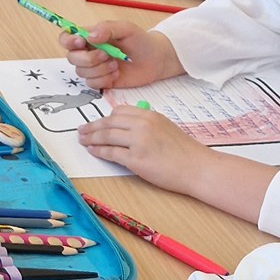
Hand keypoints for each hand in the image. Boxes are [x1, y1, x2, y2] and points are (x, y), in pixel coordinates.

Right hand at [59, 19, 180, 90]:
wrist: (156, 60)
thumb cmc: (141, 41)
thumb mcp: (126, 28)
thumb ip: (107, 28)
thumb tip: (89, 36)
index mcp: (90, 36)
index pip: (67, 37)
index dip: (68, 41)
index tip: (81, 42)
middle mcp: (89, 51)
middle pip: (72, 57)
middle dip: (88, 59)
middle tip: (107, 55)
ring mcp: (94, 67)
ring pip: (82, 72)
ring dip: (99, 70)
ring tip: (116, 64)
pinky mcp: (101, 80)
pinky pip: (91, 84)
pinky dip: (104, 80)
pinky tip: (116, 74)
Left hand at [76, 105, 207, 192]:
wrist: (198, 168)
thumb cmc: (185, 152)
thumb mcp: (166, 128)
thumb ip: (147, 124)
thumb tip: (126, 127)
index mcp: (149, 115)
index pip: (119, 111)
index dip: (105, 117)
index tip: (96, 122)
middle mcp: (142, 124)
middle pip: (109, 122)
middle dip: (92, 126)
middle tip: (81, 130)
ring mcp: (138, 141)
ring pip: (107, 136)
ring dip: (91, 138)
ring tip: (83, 140)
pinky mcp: (136, 159)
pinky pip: (111, 153)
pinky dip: (99, 151)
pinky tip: (93, 151)